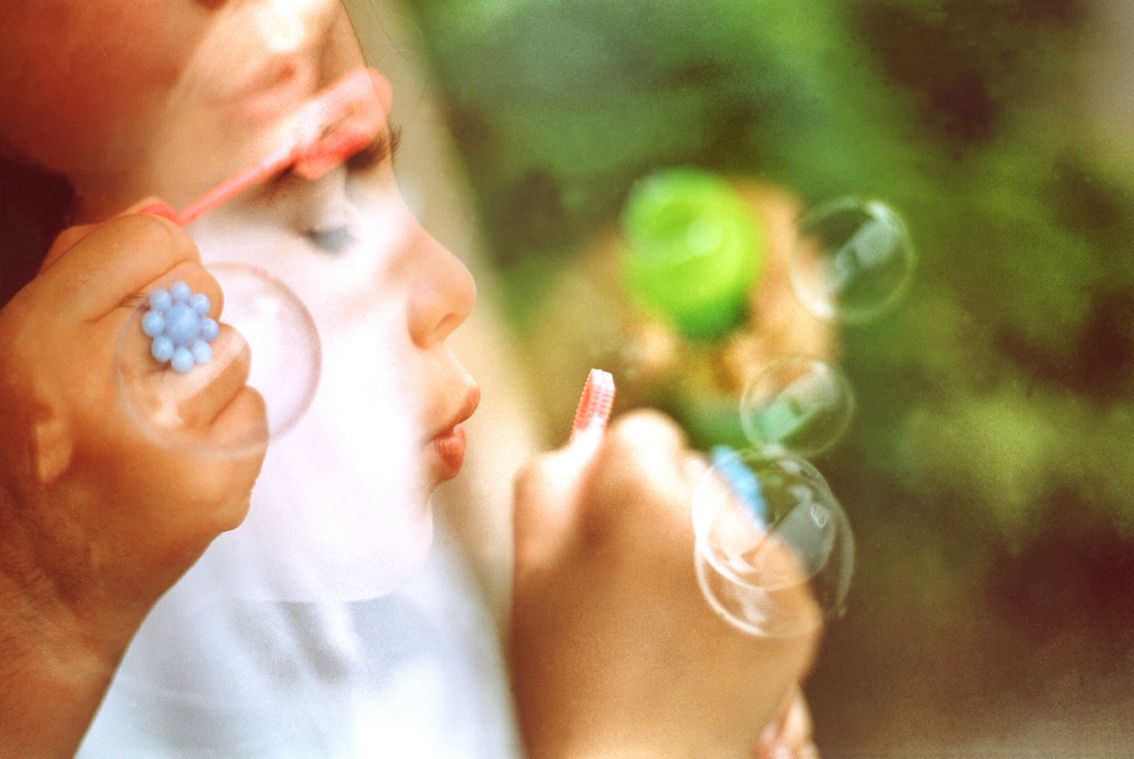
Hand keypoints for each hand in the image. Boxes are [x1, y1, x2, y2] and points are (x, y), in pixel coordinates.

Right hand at [0, 203, 265, 756]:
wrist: (36, 585)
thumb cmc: (28, 454)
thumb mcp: (19, 349)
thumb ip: (82, 274)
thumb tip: (162, 213)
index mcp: (40, 339)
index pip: (151, 241)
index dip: (153, 265)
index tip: (140, 300)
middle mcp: (104, 384)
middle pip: (201, 290)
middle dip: (181, 323)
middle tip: (140, 376)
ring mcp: (168, 440)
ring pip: (234, 353)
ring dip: (204, 382)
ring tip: (154, 428)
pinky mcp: (216, 486)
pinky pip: (255, 411)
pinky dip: (226, 431)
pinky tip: (178, 461)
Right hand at [510, 410, 818, 757]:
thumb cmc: (566, 673)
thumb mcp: (532, 565)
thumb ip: (553, 478)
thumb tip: (592, 434)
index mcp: (646, 502)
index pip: (647, 432)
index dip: (616, 475)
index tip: (606, 522)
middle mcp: (720, 524)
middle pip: (692, 470)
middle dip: (663, 506)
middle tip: (630, 580)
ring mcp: (769, 571)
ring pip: (729, 518)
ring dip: (701, 545)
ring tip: (666, 615)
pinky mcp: (798, 612)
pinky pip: (762, 566)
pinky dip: (734, 589)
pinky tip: (702, 638)